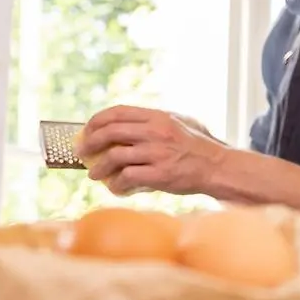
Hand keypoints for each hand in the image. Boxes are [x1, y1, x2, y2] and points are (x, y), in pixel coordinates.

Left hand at [77, 105, 228, 196]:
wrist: (217, 167)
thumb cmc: (199, 146)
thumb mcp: (180, 122)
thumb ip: (156, 120)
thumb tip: (125, 125)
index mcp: (158, 116)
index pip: (118, 112)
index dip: (97, 120)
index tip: (87, 130)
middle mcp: (156, 132)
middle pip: (111, 132)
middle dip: (90, 142)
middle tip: (82, 152)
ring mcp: (158, 153)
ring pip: (115, 156)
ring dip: (99, 167)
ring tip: (94, 174)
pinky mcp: (160, 174)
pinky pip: (128, 178)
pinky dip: (117, 184)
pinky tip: (115, 187)